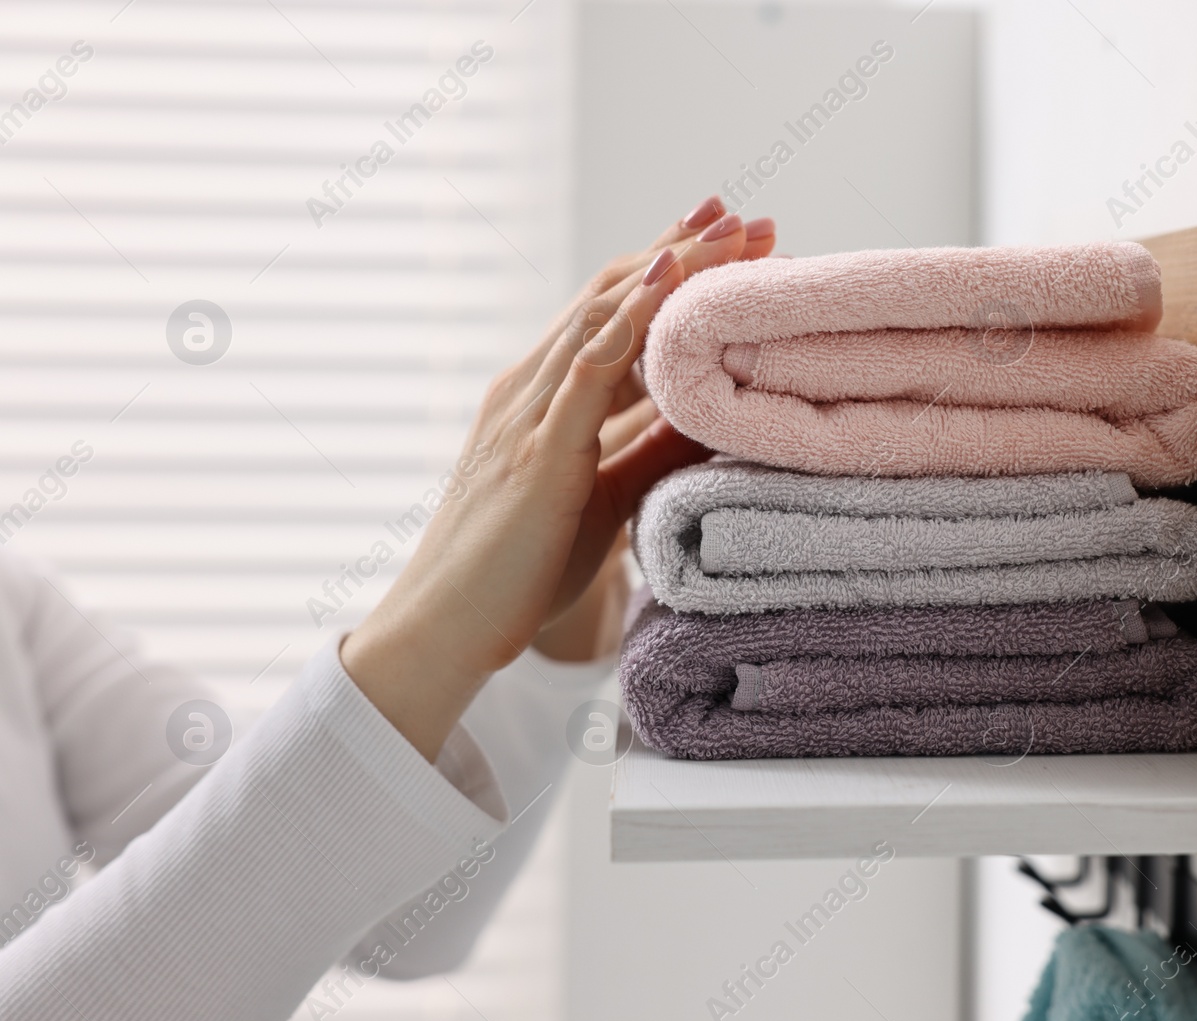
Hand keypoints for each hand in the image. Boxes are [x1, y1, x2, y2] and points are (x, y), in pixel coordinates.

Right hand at [342, 198, 775, 759]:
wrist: (446, 628)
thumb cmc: (518, 568)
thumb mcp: (601, 498)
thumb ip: (645, 450)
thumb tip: (709, 414)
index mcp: (543, 398)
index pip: (614, 314)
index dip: (672, 272)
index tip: (733, 241)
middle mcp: (530, 388)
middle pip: (613, 295)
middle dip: (684, 251)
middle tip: (749, 216)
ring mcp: (527, 413)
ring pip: (603, 317)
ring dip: (672, 268)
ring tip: (729, 229)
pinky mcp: (535, 451)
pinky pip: (587, 370)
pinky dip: (630, 319)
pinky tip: (669, 280)